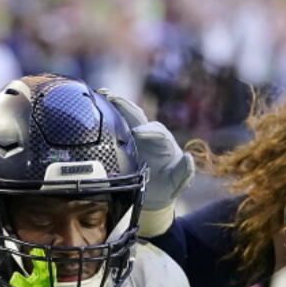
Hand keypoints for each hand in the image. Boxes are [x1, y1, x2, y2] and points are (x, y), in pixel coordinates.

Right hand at [99, 90, 193, 232]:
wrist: (154, 192)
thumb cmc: (167, 186)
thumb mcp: (177, 182)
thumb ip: (184, 172)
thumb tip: (189, 158)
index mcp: (164, 143)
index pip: (157, 132)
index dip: (148, 131)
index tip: (137, 133)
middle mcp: (150, 134)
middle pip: (139, 117)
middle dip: (127, 108)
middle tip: (113, 99)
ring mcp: (136, 135)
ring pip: (126, 117)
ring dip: (115, 105)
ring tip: (103, 94)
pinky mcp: (124, 139)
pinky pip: (116, 125)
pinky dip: (107, 113)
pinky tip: (97, 102)